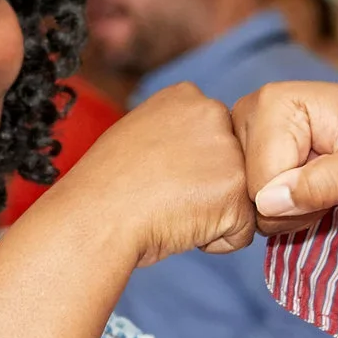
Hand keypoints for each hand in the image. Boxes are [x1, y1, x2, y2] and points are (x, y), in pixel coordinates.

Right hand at [52, 84, 255, 265]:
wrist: (96, 216)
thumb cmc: (105, 187)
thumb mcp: (139, 135)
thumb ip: (176, 134)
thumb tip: (196, 156)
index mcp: (187, 96)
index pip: (214, 138)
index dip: (190, 168)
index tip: (159, 175)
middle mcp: (213, 113)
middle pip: (233, 165)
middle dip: (207, 189)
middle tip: (165, 196)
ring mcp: (229, 151)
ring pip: (240, 197)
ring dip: (211, 215)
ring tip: (171, 210)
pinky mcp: (236, 190)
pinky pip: (242, 230)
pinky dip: (215, 241)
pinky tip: (181, 226)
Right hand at [232, 83, 337, 235]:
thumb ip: (321, 185)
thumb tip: (267, 203)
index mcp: (274, 103)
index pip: (261, 182)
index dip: (298, 200)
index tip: (337, 183)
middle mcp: (250, 112)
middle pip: (248, 192)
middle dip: (290, 205)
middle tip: (331, 185)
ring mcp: (246, 132)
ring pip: (248, 201)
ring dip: (287, 208)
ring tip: (322, 184)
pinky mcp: (251, 150)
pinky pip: (251, 200)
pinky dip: (282, 206)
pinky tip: (307, 187)